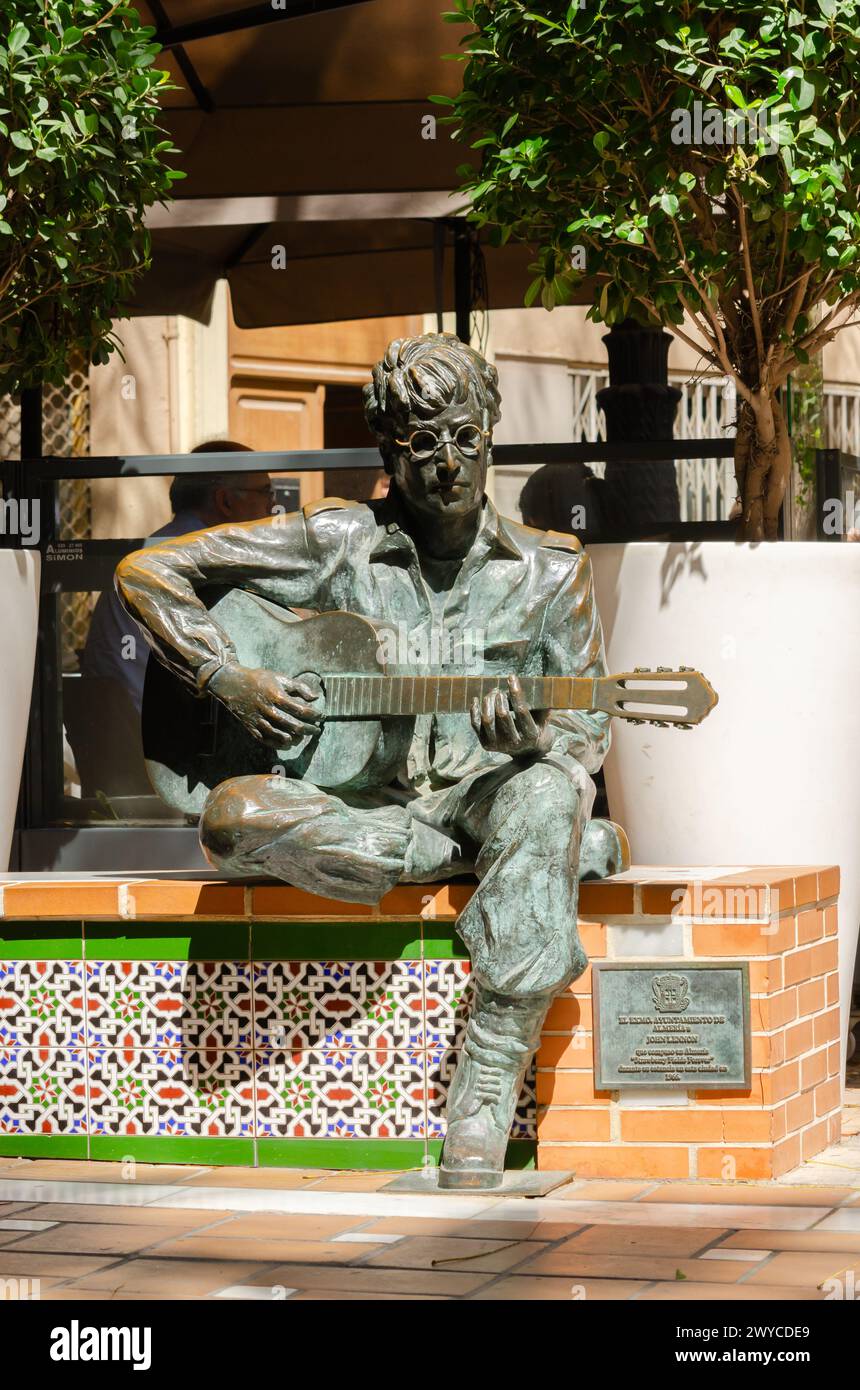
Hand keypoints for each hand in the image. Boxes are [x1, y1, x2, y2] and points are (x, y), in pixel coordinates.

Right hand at [207, 662, 322, 746]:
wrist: (232, 684)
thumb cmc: (259, 679)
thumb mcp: (280, 677)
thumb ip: (299, 687)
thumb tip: (315, 697)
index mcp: (277, 697)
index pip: (302, 711)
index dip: (315, 715)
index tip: (321, 716)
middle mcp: (269, 711)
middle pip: (295, 726)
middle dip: (310, 729)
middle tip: (317, 730)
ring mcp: (260, 721)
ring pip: (282, 737)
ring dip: (297, 739)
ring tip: (304, 736)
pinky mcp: (252, 728)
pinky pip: (268, 741)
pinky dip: (280, 745)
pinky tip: (289, 743)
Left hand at [470, 675, 553, 756]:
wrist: (527, 753)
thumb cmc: (536, 728)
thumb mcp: (544, 718)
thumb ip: (543, 704)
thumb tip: (542, 685)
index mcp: (530, 734)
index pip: (521, 710)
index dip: (516, 692)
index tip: (512, 678)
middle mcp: (514, 742)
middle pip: (502, 714)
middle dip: (499, 697)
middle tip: (499, 690)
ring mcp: (499, 744)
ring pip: (487, 719)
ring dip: (487, 702)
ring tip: (492, 693)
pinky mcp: (487, 744)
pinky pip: (476, 725)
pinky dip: (474, 710)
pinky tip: (476, 700)